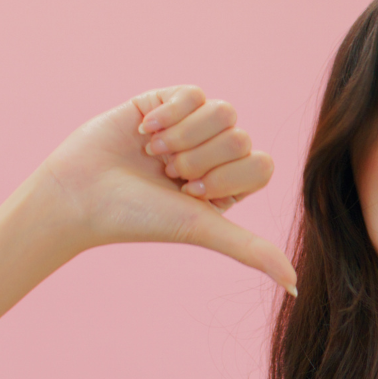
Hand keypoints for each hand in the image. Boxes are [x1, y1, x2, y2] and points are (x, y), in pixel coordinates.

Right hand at [37, 84, 296, 295]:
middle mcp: (216, 155)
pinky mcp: (166, 101)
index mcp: (230, 185)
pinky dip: (168, 115)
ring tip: (155, 154)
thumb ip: (252, 250)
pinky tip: (143, 132)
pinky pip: (193, 93)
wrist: (81, 194)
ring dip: (185, 136)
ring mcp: (192, 127)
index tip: (191, 192)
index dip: (227, 176)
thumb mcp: (203, 229)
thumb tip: (295, 285)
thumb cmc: (140, 218)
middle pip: (241, 137)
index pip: (261, 163)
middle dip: (201, 159)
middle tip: (168, 174)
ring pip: (223, 111)